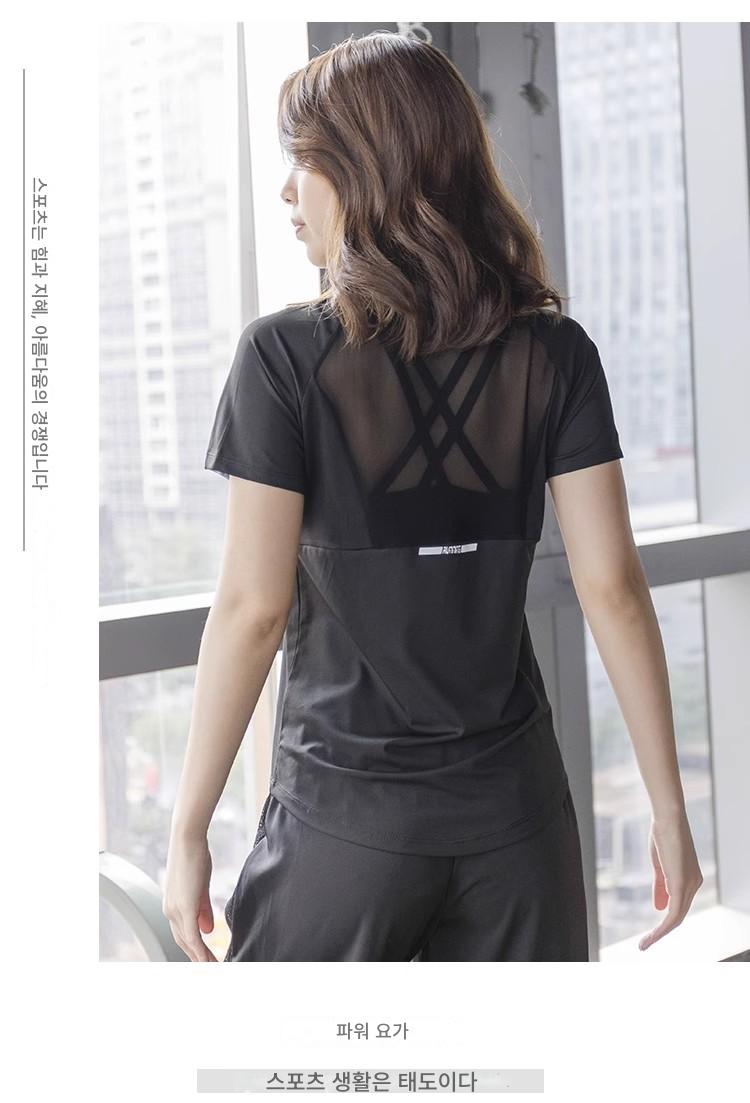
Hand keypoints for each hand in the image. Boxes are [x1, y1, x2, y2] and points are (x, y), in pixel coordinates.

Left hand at [162, 833, 218, 961]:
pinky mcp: (184, 907)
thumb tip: (207, 929)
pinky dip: (201, 949)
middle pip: (183, 942)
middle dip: (197, 957)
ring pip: (187, 942)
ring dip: (201, 957)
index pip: (182, 934)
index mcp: (172, 905)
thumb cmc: (194, 856)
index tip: (206, 958)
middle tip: (211, 967)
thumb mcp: (200, 887)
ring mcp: (175, 910)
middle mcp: (169, 910)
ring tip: (214, 966)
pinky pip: (192, 935)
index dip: (194, 948)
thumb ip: (203, 910)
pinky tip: (209, 959)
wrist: (188, 839)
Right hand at [639, 810, 702, 950]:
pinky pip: (674, 913)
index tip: (651, 931)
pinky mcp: (681, 884)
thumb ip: (661, 887)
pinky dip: (662, 927)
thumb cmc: (663, 834)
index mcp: (690, 878)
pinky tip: (652, 935)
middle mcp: (694, 883)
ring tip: (644, 944)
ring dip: (659, 934)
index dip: (665, 919)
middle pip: (678, 915)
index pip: (679, 905)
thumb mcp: (660, 865)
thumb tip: (658, 908)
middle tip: (645, 944)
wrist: (668, 817)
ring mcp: (689, 884)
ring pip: (676, 918)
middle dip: (661, 932)